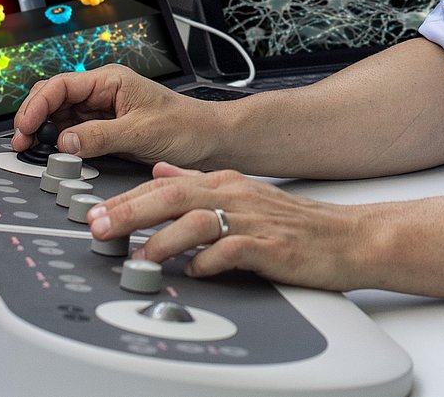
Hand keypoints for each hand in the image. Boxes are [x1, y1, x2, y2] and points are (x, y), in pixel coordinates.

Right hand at [8, 66, 206, 164]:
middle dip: (33, 118)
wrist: (210, 141)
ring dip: (44, 132)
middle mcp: (103, 92)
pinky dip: (60, 143)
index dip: (36, 106)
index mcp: (111, 80)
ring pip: (60, 116)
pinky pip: (74, 133)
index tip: (24, 128)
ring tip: (32, 150)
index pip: (60, 86)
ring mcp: (103, 111)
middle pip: (53, 98)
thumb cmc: (186, 127)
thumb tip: (64, 142)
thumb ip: (99, 136)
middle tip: (21, 143)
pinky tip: (54, 154)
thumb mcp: (140, 132)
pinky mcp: (106, 130)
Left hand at [87, 162, 381, 292]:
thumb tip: (159, 172)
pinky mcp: (269, 246)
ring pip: (196, 221)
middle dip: (130, 212)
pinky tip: (194, 272)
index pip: (165, 184)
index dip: (127, 198)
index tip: (96, 212)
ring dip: (162, 240)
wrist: (347, 237)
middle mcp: (234, 196)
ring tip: (139, 258)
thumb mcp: (241, 193)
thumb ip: (199, 182)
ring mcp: (252, 220)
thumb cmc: (294, 224)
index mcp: (225, 182)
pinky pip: (231, 251)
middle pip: (172, 196)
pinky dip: (207, 262)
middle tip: (99, 228)